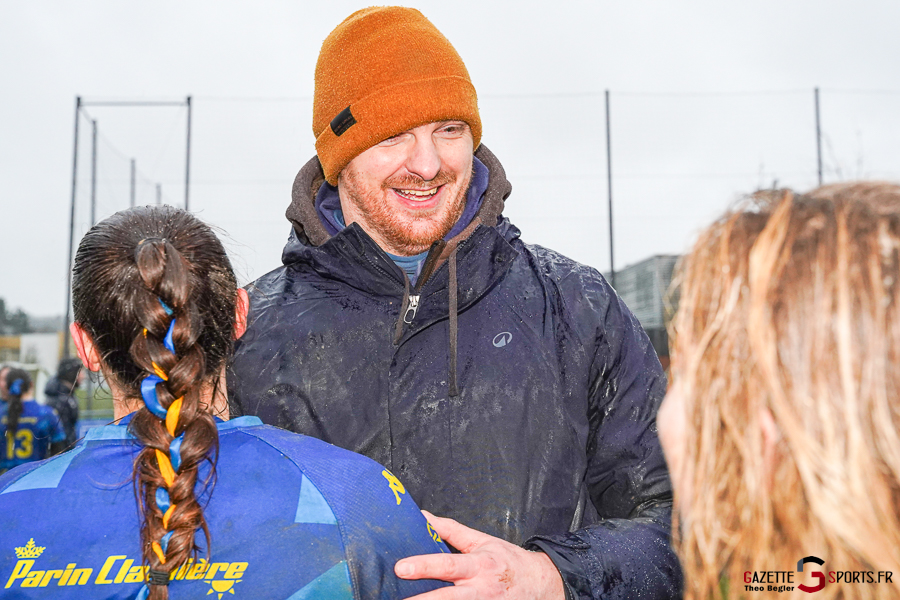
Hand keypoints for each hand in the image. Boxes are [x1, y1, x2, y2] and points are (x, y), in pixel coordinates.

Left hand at [395, 511, 565, 599]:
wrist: (541, 584)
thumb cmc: (507, 561)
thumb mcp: (482, 541)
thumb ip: (451, 531)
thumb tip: (423, 517)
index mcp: (478, 565)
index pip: (447, 564)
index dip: (424, 565)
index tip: (401, 567)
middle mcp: (480, 589)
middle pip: (447, 598)